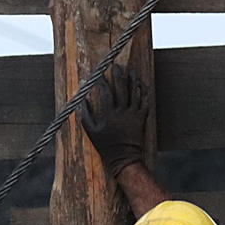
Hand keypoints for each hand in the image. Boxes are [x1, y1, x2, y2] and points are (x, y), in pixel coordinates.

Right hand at [79, 64, 151, 179]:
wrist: (124, 157)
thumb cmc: (105, 145)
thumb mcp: (91, 131)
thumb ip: (85, 115)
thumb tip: (80, 101)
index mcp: (109, 114)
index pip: (106, 92)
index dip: (102, 82)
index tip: (99, 76)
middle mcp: (122, 111)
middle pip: (121, 89)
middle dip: (118, 76)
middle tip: (116, 67)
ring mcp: (134, 114)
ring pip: (134, 92)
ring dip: (133, 80)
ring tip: (130, 71)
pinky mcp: (142, 117)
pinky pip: (144, 101)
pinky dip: (143, 91)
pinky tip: (141, 84)